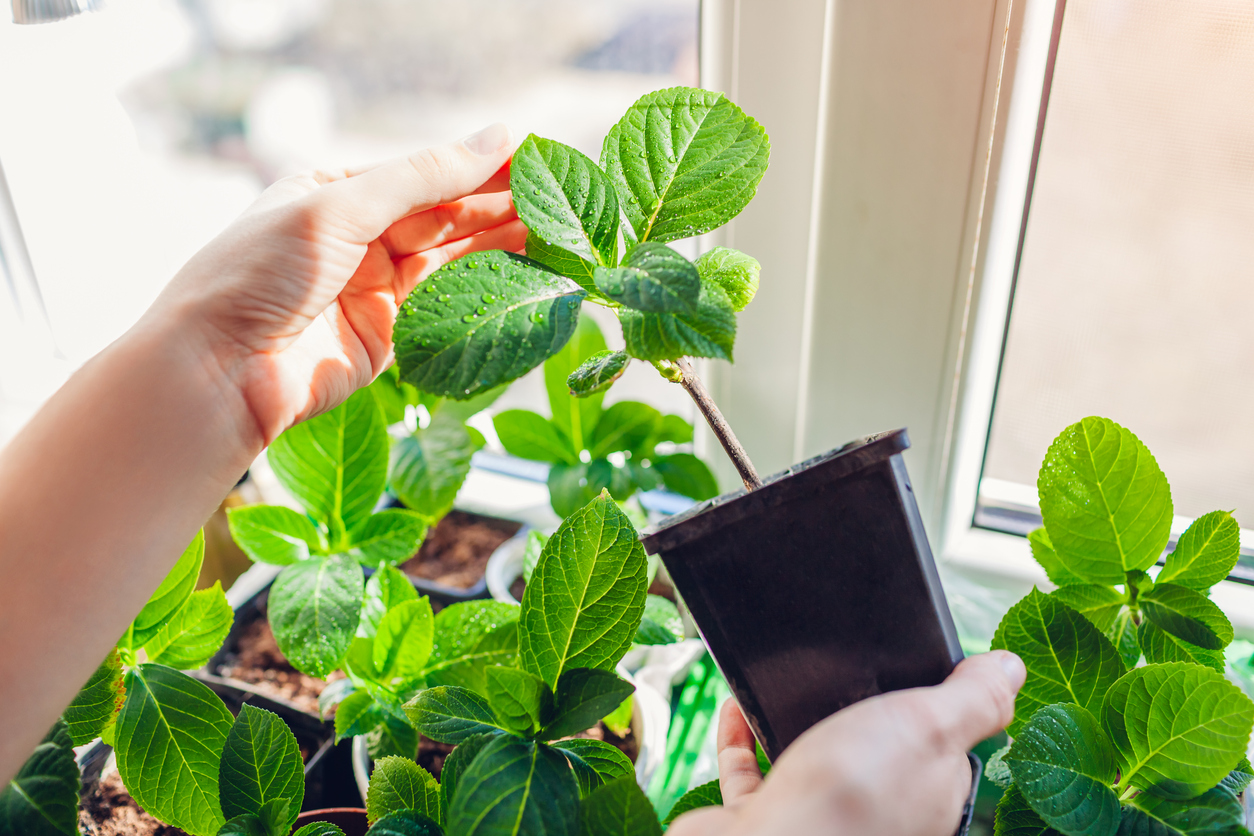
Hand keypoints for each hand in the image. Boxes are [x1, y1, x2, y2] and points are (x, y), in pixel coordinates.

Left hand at [149, 123, 524, 444]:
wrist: (217, 372)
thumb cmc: (258, 274)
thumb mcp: (338, 207)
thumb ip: (422, 178)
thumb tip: (497, 138)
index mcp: (334, 192)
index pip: (422, 173)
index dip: (479, 167)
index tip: (534, 161)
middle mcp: (357, 237)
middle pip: (442, 216)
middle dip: (498, 207)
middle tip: (558, 201)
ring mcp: (375, 288)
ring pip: (451, 260)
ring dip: (500, 246)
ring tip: (555, 232)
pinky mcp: (390, 336)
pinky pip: (447, 306)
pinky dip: (485, 290)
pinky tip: (522, 273)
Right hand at [670, 651, 1024, 835]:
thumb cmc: (849, 799)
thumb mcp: (928, 728)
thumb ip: (973, 700)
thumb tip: (1011, 668)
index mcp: (928, 797)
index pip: (944, 749)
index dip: (935, 706)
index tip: (916, 665)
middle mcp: (876, 813)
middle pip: (874, 752)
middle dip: (857, 709)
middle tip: (843, 662)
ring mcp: (817, 816)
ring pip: (811, 758)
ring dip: (796, 715)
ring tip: (788, 676)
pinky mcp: (764, 816)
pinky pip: (752, 770)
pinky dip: (742, 735)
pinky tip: (738, 705)